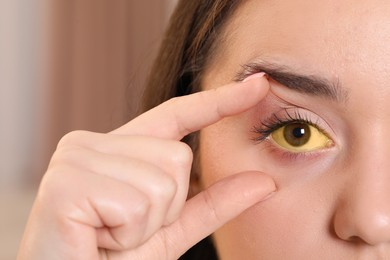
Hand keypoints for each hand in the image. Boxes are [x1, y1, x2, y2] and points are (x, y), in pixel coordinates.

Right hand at [17, 73, 274, 259]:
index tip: (260, 83)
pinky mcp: (65, 183)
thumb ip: (214, 203)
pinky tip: (96, 237)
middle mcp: (92, 142)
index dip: (220, 101)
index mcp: (116, 148)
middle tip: (124, 230)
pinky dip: (128, 234)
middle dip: (165, 208)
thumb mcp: (171, 230)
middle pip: (177, 157)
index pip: (177, 114)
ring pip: (162, 181)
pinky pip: (137, 204)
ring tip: (109, 235)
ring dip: (146, 225)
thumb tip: (264, 181)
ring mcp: (76, 158)